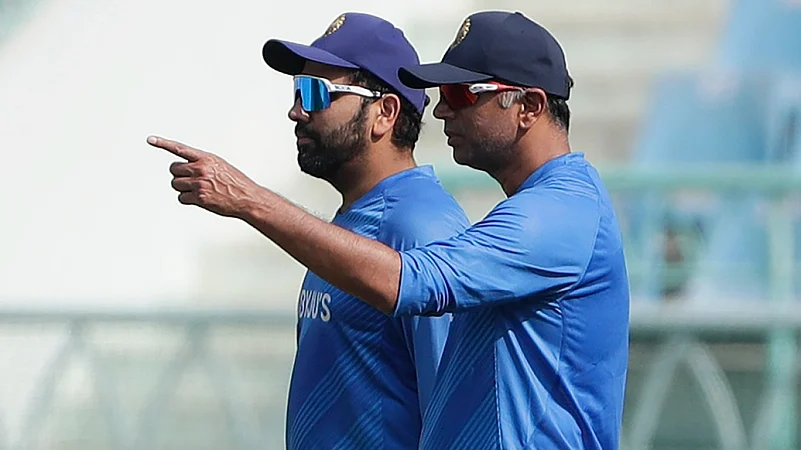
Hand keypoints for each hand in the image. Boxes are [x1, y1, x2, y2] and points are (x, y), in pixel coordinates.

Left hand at [147, 135, 265, 217]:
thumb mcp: (220, 165)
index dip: (163, 143)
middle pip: (174, 169)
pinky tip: (200, 199)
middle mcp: (201, 169)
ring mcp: (199, 183)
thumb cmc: (235, 182)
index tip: (150, 139)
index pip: (180, 149)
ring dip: (182, 188)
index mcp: (206, 158)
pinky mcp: (199, 197)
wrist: (247, 197)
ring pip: (175, 184)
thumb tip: (185, 168)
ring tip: (198, 189)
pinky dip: (187, 199)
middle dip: (179, 175)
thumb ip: (202, 163)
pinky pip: (181, 197)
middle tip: (191, 180)